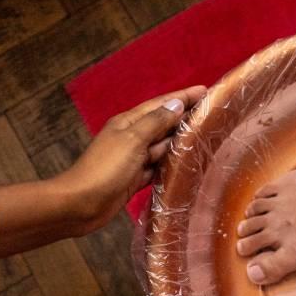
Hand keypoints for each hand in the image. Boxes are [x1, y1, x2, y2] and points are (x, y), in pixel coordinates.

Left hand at [52, 85, 206, 231]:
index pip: (161, 105)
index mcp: (129, 123)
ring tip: (208, 137)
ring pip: (163, 147)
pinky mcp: (136, 179)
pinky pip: (159, 168)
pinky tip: (188, 165)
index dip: (183, 97)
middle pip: (164, 124)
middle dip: (186, 118)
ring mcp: (134, 160)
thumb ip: (155, 122)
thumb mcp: (132, 139)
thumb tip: (176, 104)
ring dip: (182, 142)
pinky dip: (172, 165)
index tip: (205, 90)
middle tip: (214, 113)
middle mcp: (133, 138)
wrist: (81, 204)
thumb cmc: (105, 169)